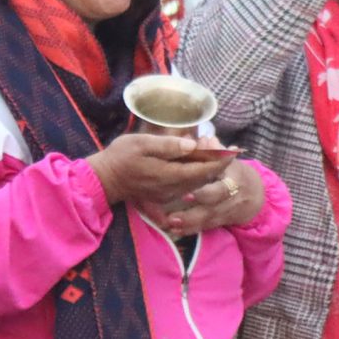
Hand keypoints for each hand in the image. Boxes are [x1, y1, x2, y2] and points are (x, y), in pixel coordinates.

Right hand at [90, 133, 232, 209]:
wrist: (104, 180)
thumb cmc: (120, 157)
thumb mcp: (141, 143)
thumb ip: (167, 146)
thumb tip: (193, 145)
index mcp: (169, 174)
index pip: (203, 170)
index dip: (221, 160)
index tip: (234, 150)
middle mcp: (173, 188)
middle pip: (203, 178)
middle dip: (218, 164)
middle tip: (230, 150)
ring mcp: (168, 194)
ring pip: (197, 183)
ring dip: (209, 170)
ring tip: (218, 154)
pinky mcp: (164, 195)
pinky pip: (188, 186)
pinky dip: (197, 175)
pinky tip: (199, 163)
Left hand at [155, 158, 267, 236]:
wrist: (255, 195)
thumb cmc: (234, 173)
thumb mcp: (229, 160)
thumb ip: (216, 151)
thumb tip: (206, 139)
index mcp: (233, 176)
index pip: (223, 178)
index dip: (208, 184)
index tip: (188, 191)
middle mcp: (232, 194)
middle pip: (215, 200)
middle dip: (197, 206)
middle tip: (178, 208)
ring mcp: (227, 209)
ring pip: (209, 216)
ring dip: (190, 220)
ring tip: (171, 222)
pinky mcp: (222, 221)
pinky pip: (207, 226)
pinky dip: (192, 229)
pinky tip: (176, 231)